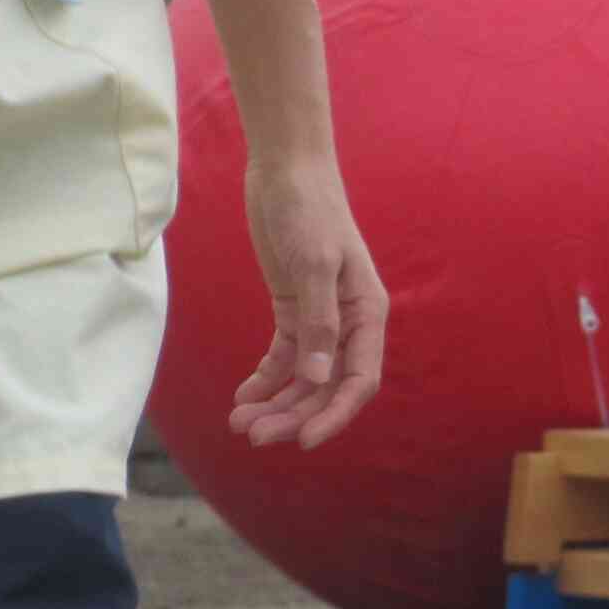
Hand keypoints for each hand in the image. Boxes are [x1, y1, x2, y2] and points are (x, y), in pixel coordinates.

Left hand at [229, 152, 386, 448]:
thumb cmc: (308, 208)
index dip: (334, 415)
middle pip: (326, 386)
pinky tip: (244, 395)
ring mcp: (321, 317)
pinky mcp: (294, 308)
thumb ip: (318, 322)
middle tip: (254, 435)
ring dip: (275, 403)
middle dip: (293, 414)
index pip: (359, 380)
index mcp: (367, 313)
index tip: (304, 442)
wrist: (285, 167)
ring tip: (240, 422)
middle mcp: (349, 322)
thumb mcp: (314, 264)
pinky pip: (284, 356)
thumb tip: (318, 379)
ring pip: (303, 377)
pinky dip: (265, 378)